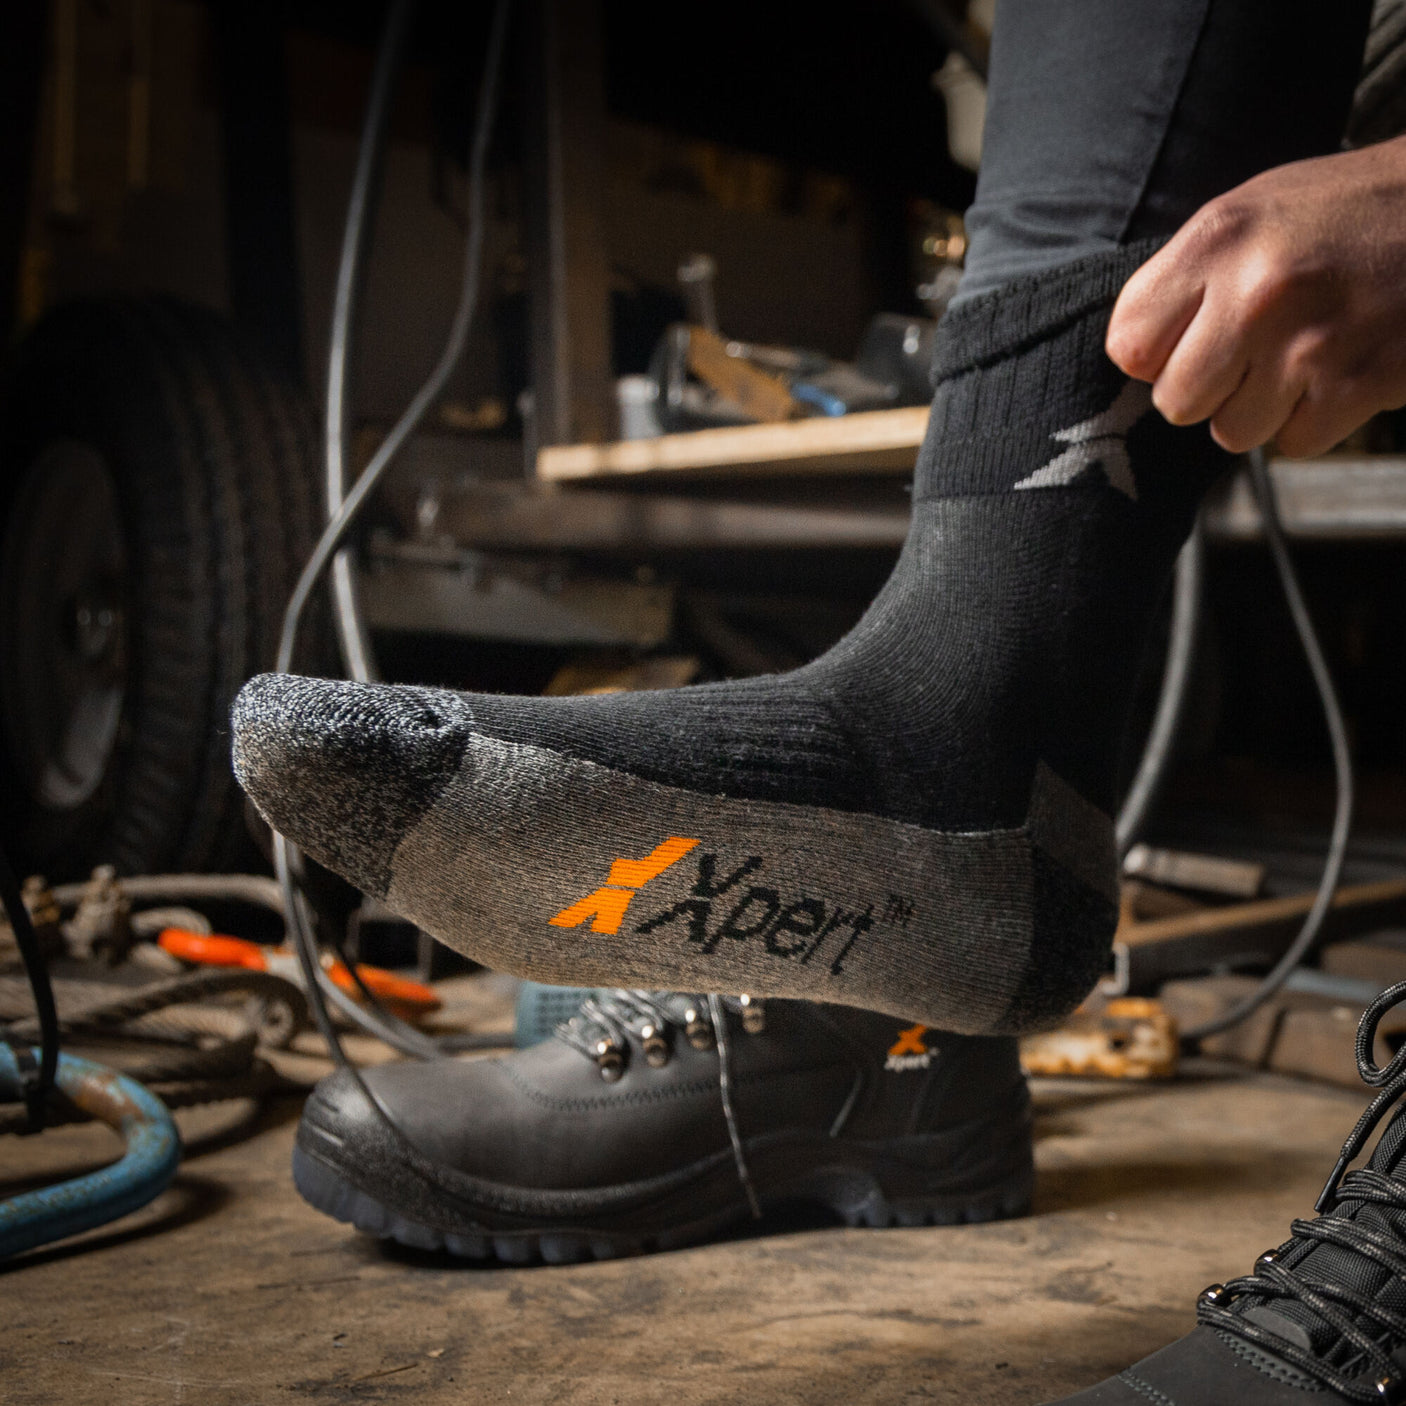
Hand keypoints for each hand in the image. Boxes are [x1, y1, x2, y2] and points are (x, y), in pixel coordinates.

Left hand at [1106, 134, 1405, 456]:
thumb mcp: (1254, 213)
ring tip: (1302, 355)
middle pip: (1176, 403)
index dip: (1157, 356)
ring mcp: (1309, 343)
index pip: (1129, 346)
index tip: (1189, 342)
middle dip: (1209, 390)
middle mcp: (1256, 292)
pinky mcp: (1359, 383)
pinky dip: (1315, 419)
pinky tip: (1339, 369)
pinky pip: (1294, 442)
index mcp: (1218, 240)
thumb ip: (1189, 280)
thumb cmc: (1349, 213)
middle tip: (1252, 354)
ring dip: (1263, 408)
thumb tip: (1136, 358)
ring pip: (1232, 432)